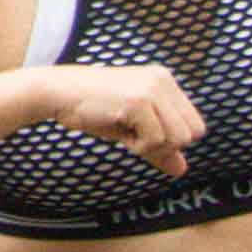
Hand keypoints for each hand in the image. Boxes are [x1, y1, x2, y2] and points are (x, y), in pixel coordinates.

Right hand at [38, 63, 204, 173]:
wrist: (57, 93)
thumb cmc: (92, 110)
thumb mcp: (132, 129)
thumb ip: (159, 147)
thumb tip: (182, 170)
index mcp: (165, 81)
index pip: (195, 126)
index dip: (171, 140)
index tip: (142, 132)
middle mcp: (163, 80)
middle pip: (193, 134)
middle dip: (165, 145)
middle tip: (134, 134)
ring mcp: (152, 89)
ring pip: (179, 138)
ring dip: (152, 145)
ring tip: (126, 131)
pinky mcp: (139, 100)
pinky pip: (156, 140)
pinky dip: (138, 145)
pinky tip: (118, 128)